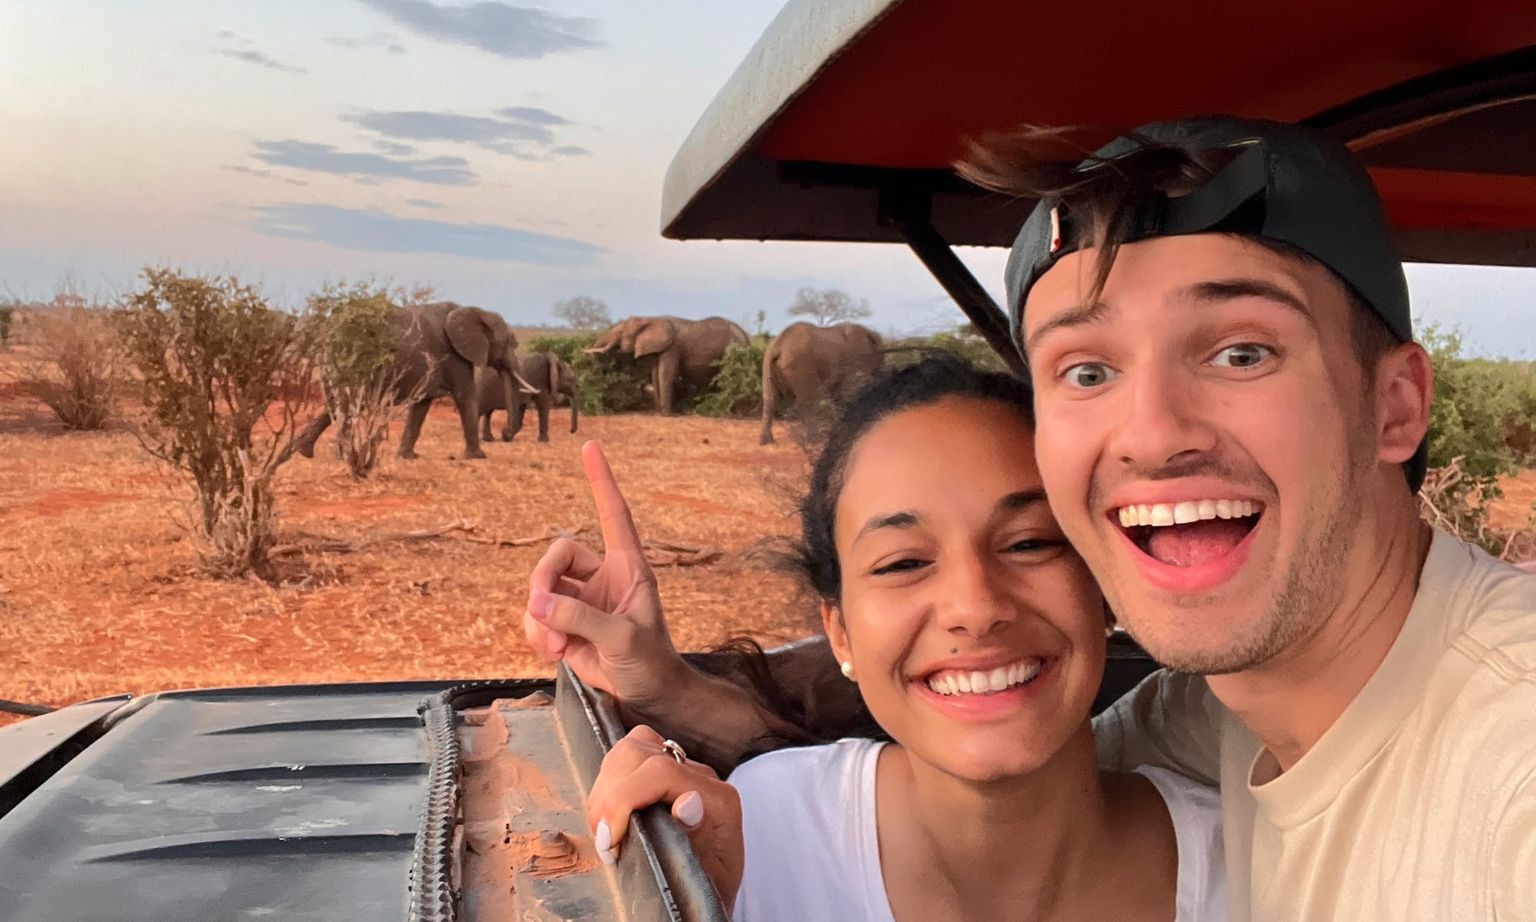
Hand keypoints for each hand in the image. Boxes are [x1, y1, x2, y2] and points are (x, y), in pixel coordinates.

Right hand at [524, 441, 691, 710]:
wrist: (647, 695)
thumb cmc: (651, 662)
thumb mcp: (623, 639)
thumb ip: (582, 619)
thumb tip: (539, 604)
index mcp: (628, 566)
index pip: (614, 514)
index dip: (601, 481)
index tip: (591, 447)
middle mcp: (601, 576)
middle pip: (556, 555)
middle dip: (542, 583)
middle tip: (542, 613)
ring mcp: (581, 599)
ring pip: (540, 589)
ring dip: (539, 619)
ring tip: (557, 648)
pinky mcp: (565, 623)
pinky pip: (535, 617)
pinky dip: (536, 634)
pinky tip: (554, 653)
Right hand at [586, 726, 743, 911]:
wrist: (712, 895)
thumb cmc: (708, 893)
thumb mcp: (707, 880)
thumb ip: (699, 842)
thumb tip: (688, 802)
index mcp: (719, 801)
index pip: (662, 772)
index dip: (623, 799)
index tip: (607, 840)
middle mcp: (701, 778)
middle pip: (640, 752)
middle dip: (609, 794)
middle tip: (604, 842)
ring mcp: (680, 771)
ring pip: (630, 750)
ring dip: (605, 789)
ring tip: (604, 832)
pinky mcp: (661, 775)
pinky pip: (628, 760)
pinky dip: (608, 785)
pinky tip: (608, 819)